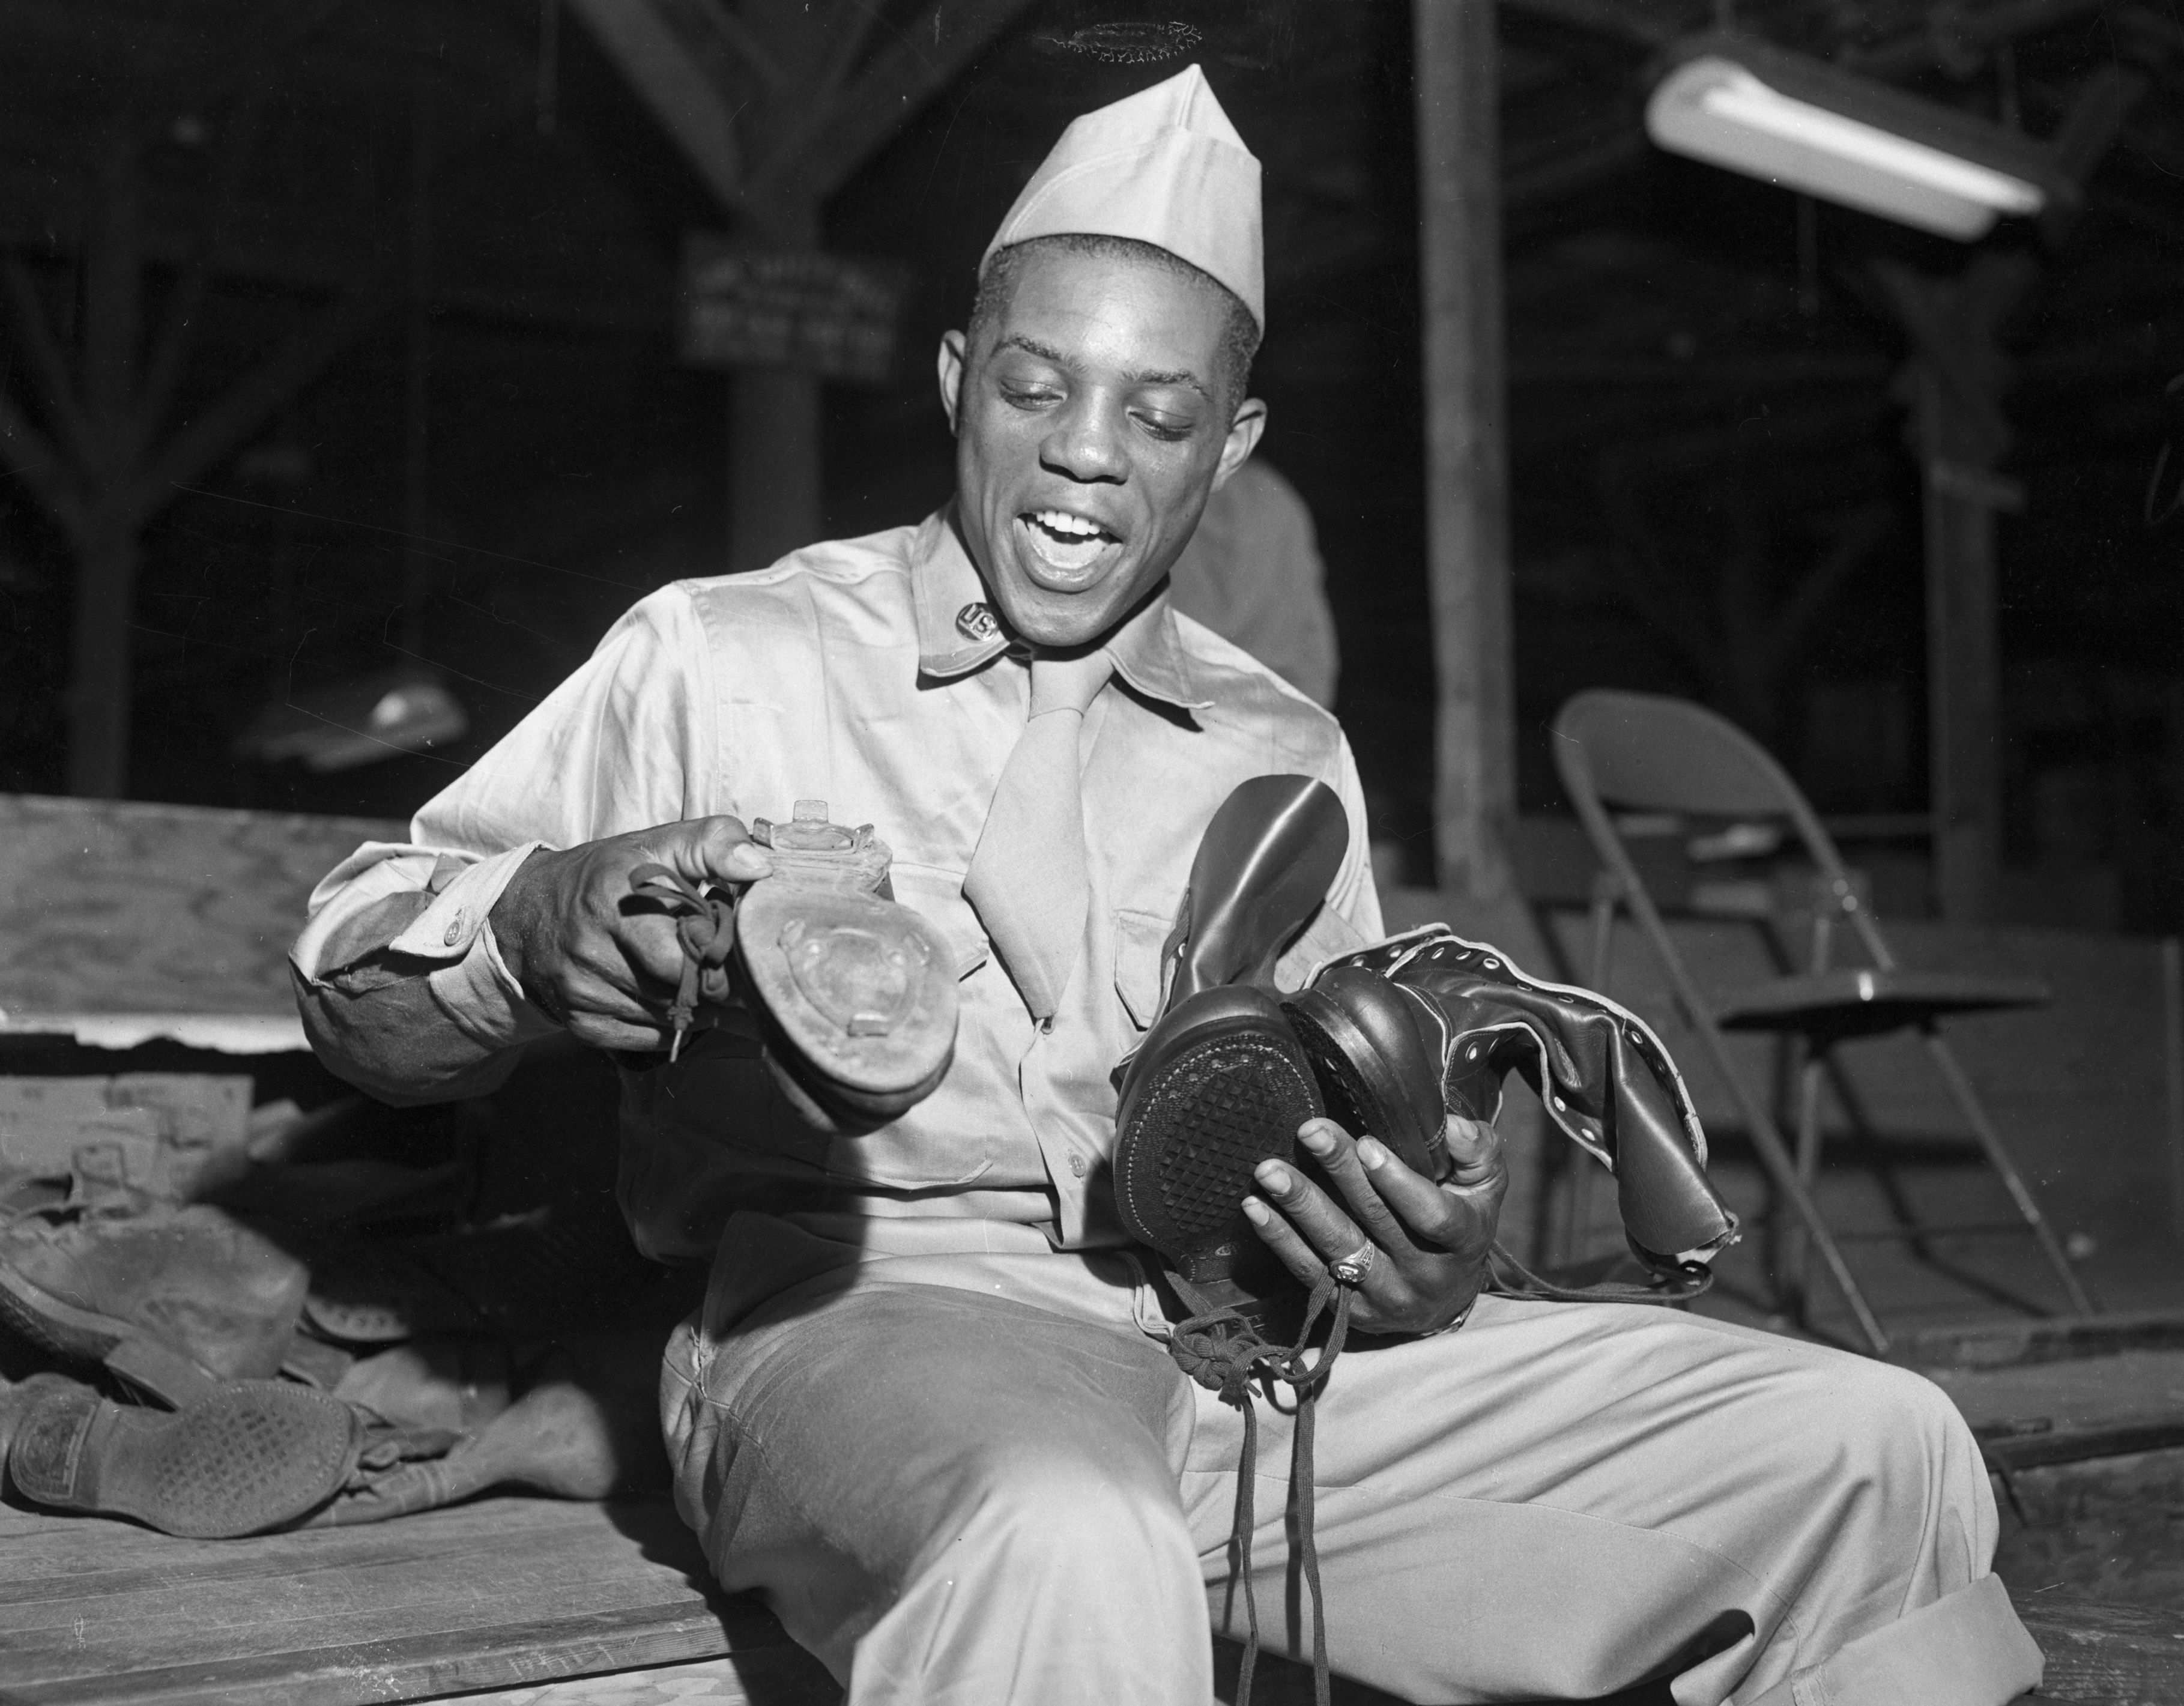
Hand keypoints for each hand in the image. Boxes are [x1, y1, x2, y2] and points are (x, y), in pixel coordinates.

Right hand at [489, 817, 771, 1051]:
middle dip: (715, 984)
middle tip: (736, 971)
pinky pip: (649, 1039)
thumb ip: (714, 844)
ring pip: (669, 1018)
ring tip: (708, 981)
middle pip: (680, 989)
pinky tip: (681, 1000)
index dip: (721, 957)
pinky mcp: (582, 1025)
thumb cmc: (608, 876)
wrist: (529, 912)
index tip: (739, 950)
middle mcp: (591, 949)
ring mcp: (583, 992)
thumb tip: (759, 867)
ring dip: (700, 1007)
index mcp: (614, 898)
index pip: (683, 951)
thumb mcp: (658, 844)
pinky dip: (674, 1024)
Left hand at [1243, 1114, 1505, 1335]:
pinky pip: (1309, 1273)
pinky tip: (1255, 1207)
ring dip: (1300, 1206)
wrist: (1448, 1297)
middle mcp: (1424, 1275)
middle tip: (1309, 1131)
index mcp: (1463, 1241)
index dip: (1398, 1183)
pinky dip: (1280, 1239)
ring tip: (1269, 1170)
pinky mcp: (1349, 1310)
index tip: (1367, 1145)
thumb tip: (1452, 1124)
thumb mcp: (1484, 1185)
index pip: (1432, 1215)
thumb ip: (1477, 1150)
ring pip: (1338, 1248)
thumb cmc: (1463, 1219)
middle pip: (1375, 1222)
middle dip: (1339, 1172)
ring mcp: (1384, 1296)